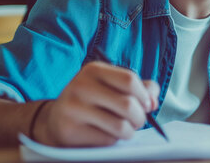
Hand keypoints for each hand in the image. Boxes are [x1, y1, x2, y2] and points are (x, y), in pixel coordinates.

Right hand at [34, 62, 159, 146]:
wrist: (56, 119)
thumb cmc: (94, 100)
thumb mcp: (113, 86)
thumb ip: (140, 89)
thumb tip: (153, 102)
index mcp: (94, 70)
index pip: (130, 80)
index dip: (144, 95)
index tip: (147, 105)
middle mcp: (81, 86)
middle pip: (128, 105)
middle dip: (140, 117)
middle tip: (138, 121)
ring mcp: (73, 109)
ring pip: (120, 126)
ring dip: (130, 131)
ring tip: (127, 129)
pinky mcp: (70, 130)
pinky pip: (107, 139)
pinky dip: (114, 140)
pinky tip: (107, 134)